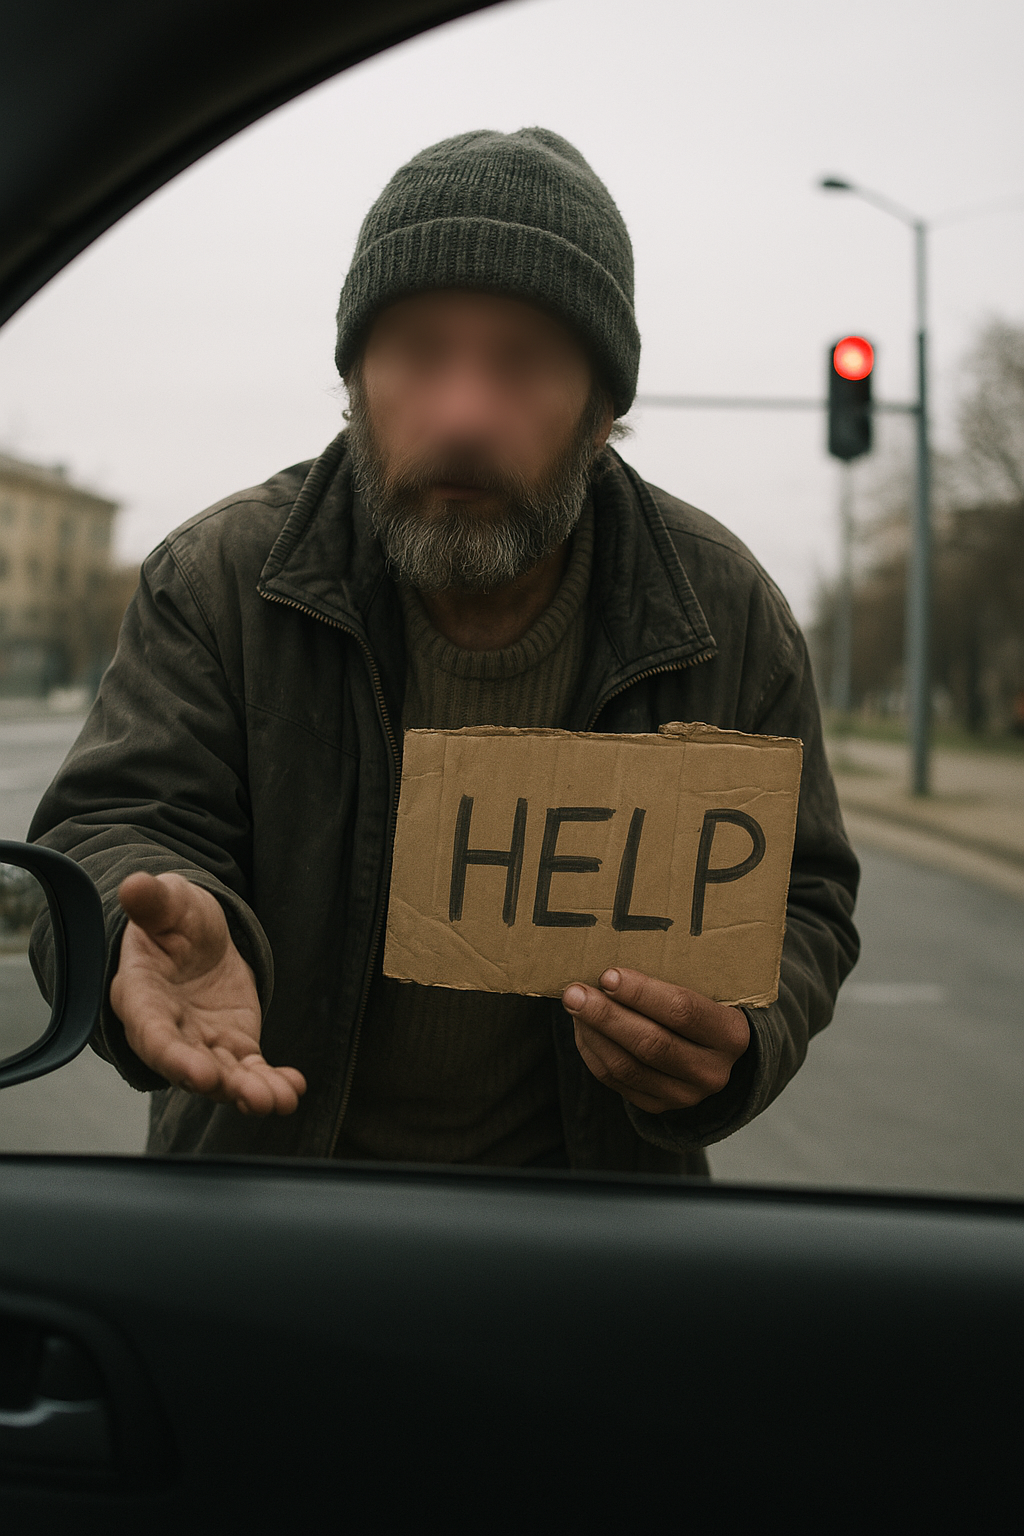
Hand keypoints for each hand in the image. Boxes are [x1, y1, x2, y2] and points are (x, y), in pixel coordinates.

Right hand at [110, 871, 305, 1114]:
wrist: (194, 937)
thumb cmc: (172, 919)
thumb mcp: (167, 903)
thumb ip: (152, 902)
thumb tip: (134, 885)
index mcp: (142, 997)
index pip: (153, 1033)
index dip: (173, 1056)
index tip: (198, 1074)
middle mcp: (168, 1030)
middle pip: (189, 1065)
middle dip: (219, 1084)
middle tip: (252, 1097)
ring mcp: (202, 1043)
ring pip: (224, 1076)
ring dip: (250, 1092)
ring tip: (279, 1101)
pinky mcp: (233, 1046)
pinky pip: (251, 1071)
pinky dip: (272, 1083)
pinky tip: (294, 1089)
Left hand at [562, 967, 749, 1114]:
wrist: (716, 1051)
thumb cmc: (704, 1005)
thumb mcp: (706, 989)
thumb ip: (674, 976)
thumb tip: (614, 961)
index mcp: (730, 1035)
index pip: (682, 1011)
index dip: (642, 993)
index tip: (608, 975)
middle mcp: (712, 1071)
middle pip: (651, 1044)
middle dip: (607, 1016)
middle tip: (575, 992)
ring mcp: (684, 1095)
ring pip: (627, 1067)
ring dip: (593, 1033)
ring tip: (574, 1005)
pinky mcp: (657, 1105)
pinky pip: (615, 1080)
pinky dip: (592, 1051)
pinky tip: (582, 1027)